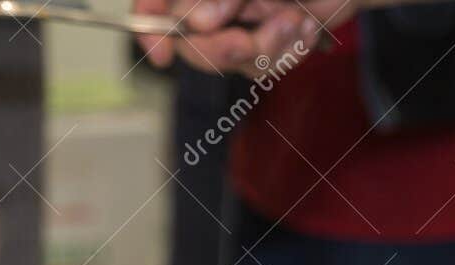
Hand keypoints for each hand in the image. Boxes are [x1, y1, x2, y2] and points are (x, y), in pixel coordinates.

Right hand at [134, 0, 353, 75]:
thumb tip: (198, 22)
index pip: (154, 6)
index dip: (149, 29)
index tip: (161, 54)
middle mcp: (211, 8)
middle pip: (190, 45)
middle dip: (223, 49)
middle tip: (245, 40)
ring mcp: (238, 27)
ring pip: (234, 62)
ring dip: (269, 46)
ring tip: (294, 18)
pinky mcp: (265, 47)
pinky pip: (265, 68)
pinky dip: (289, 51)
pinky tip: (305, 28)